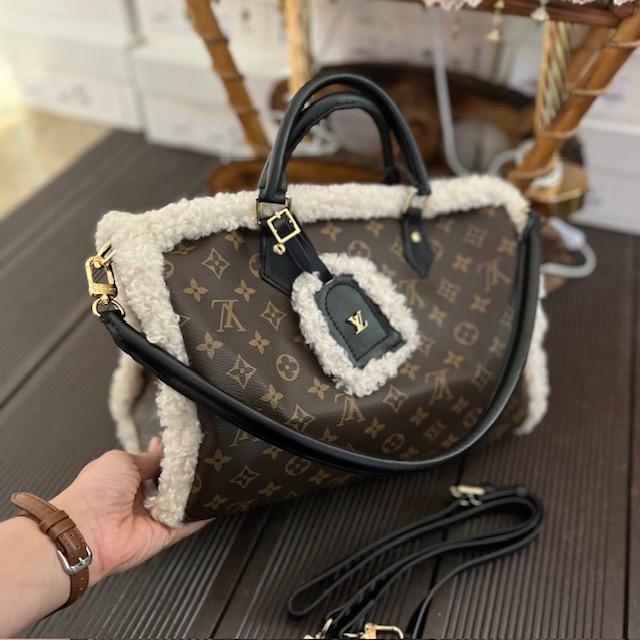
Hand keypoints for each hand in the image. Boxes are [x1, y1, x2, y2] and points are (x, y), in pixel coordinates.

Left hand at [52, 438, 209, 584]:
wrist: (84, 532)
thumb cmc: (96, 491)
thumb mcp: (123, 461)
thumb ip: (150, 458)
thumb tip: (164, 449)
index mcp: (129, 477)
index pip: (159, 463)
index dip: (175, 453)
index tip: (194, 442)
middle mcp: (144, 496)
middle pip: (175, 481)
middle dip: (190, 470)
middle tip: (211, 455)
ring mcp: (156, 516)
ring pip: (185, 500)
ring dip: (199, 488)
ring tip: (220, 471)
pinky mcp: (166, 534)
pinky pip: (189, 523)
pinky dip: (203, 513)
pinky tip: (220, 499)